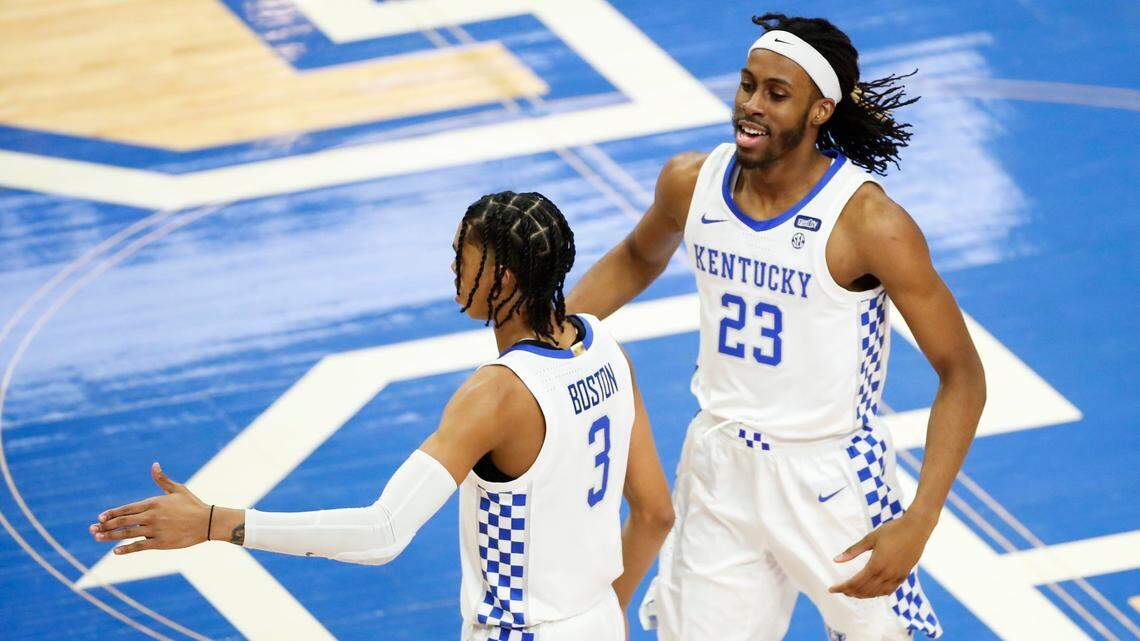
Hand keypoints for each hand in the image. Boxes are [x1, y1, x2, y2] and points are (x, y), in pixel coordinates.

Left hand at [89, 462, 209, 554]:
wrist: (208, 522)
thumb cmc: (193, 505)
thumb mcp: (178, 489)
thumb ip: (162, 479)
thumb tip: (154, 465)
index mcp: (154, 503)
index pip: (127, 509)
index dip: (112, 513)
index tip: (100, 517)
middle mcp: (152, 516)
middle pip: (123, 521)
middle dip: (106, 525)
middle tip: (92, 529)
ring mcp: (156, 530)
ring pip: (127, 533)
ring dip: (110, 536)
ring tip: (97, 538)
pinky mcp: (161, 542)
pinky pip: (139, 546)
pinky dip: (126, 549)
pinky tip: (116, 551)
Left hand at [828, 512, 934, 597]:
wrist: (916, 528)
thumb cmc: (892, 530)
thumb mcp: (869, 539)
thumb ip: (852, 551)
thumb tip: (835, 560)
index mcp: (876, 565)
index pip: (855, 583)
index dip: (842, 588)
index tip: (831, 589)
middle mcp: (887, 574)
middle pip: (864, 590)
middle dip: (850, 592)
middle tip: (840, 589)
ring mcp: (897, 577)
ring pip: (876, 593)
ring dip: (863, 594)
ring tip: (852, 591)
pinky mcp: (904, 576)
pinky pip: (888, 590)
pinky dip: (877, 593)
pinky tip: (872, 591)